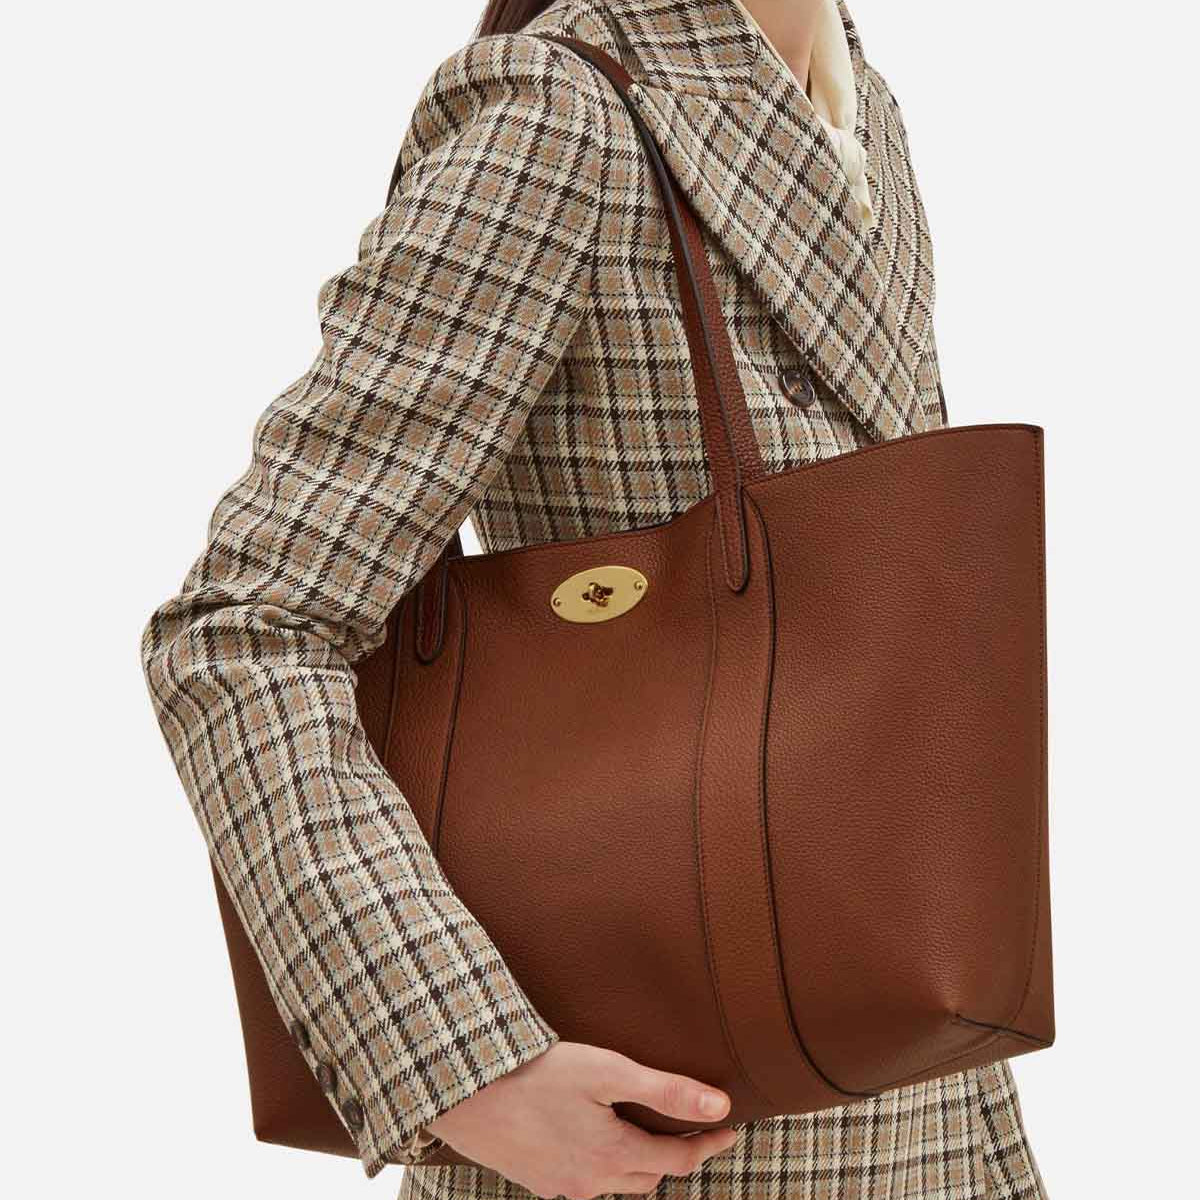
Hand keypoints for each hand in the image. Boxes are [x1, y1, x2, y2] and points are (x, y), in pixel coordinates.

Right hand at [427, 1041, 738, 1197]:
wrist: (465, 1090)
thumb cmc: (536, 1072)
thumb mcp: (607, 1071)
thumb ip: (665, 1090)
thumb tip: (719, 1106)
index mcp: (613, 1156)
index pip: (678, 1161)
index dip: (708, 1146)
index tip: (730, 1129)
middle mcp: (590, 1183)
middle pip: (650, 1176)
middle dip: (677, 1156)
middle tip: (695, 1129)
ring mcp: (561, 1187)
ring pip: (617, 1183)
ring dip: (640, 1163)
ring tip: (650, 1133)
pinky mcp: (538, 1181)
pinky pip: (586, 1182)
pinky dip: (605, 1166)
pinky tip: (598, 1142)